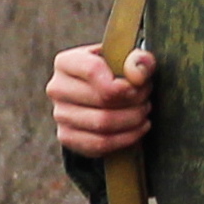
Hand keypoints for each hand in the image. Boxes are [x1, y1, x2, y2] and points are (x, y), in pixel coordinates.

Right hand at [49, 42, 153, 157]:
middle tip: (146, 98)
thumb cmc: (112, 72)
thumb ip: (138, 59)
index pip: (93, 70)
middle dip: (133, 101)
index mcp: (66, 62)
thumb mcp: (126, 59)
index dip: (121, 81)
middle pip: (101, 99)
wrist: (99, 95)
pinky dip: (126, 138)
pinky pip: (100, 144)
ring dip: (132, 119)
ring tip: (143, 111)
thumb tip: (138, 71)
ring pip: (103, 123)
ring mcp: (60, 115)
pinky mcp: (67, 137)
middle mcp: (57, 88)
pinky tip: (138, 128)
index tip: (139, 85)